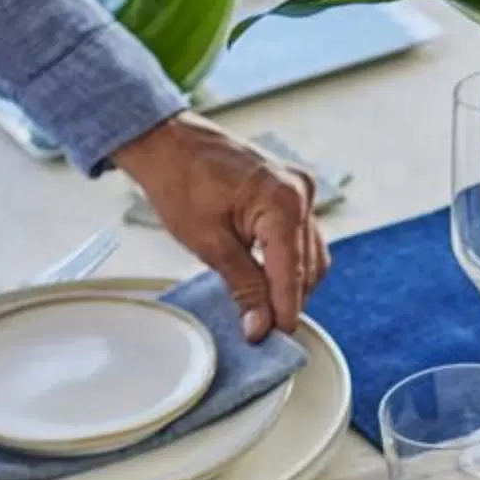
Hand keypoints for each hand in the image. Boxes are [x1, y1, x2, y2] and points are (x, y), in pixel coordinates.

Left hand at [112, 112, 329, 340]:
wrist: (168, 142)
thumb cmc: (180, 179)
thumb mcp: (209, 243)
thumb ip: (243, 286)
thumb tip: (259, 325)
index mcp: (283, 202)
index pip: (292, 273)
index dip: (284, 311)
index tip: (275, 338)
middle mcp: (301, 192)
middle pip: (308, 266)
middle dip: (288, 299)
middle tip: (264, 327)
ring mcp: (301, 188)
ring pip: (311, 254)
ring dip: (292, 282)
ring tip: (264, 305)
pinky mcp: (293, 189)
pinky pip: (304, 235)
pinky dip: (290, 260)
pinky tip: (269, 276)